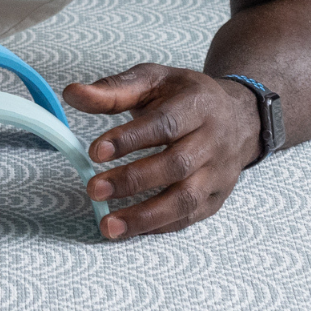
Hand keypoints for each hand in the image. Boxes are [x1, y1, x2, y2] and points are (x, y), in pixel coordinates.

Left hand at [62, 64, 262, 239]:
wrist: (238, 117)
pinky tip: (132, 229)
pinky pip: (189, 217)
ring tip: (108, 224)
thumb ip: (113, 90)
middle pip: (175, 165)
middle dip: (132, 180)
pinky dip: (160, 226)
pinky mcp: (217, 197)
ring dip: (145, 215)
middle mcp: (213, 141)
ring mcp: (218, 173)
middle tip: (94, 189)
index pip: (164, 125)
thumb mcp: (153, 81)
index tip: (95, 151)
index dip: (130, 139)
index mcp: (196, 106)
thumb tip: (72, 94)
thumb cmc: (186, 97)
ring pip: (185, 199)